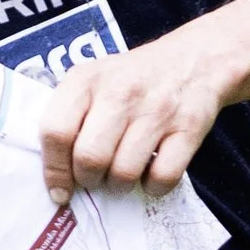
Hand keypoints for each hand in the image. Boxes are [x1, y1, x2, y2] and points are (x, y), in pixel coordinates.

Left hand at [37, 2, 249, 197]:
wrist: (195, 59)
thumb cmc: (132, 80)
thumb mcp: (92, 80)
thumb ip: (68, 117)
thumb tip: (54, 176)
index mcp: (86, 79)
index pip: (55, 131)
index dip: (54, 170)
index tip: (60, 191)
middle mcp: (120, 92)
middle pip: (89, 158)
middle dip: (89, 180)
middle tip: (96, 178)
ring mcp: (157, 109)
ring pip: (124, 173)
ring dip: (120, 187)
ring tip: (122, 177)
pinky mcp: (188, 128)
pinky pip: (163, 177)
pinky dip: (154, 187)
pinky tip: (151, 175)